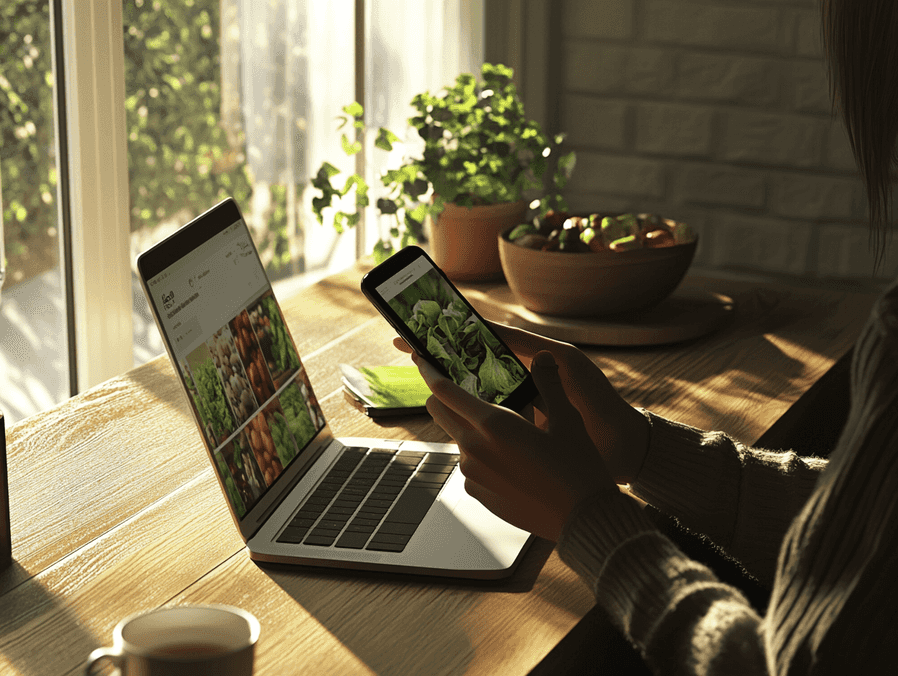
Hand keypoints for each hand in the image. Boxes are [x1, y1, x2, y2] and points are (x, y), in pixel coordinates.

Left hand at [411, 349, 617, 541]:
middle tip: (461, 386)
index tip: (422, 359)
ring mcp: (472, 474)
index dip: (430, 371)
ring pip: (457, 437)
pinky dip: (481, 454)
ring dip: (470, 427)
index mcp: (494, 425)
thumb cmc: (577, 468)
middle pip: (439, 411)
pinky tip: (510, 458)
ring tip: (505, 429)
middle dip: (442, 395)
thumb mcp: (567, 419)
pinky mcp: (477, 492)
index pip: (445, 390)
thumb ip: (549, 382)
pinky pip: (469, 464)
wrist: (581, 519)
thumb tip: (542, 355)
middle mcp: (475, 449)